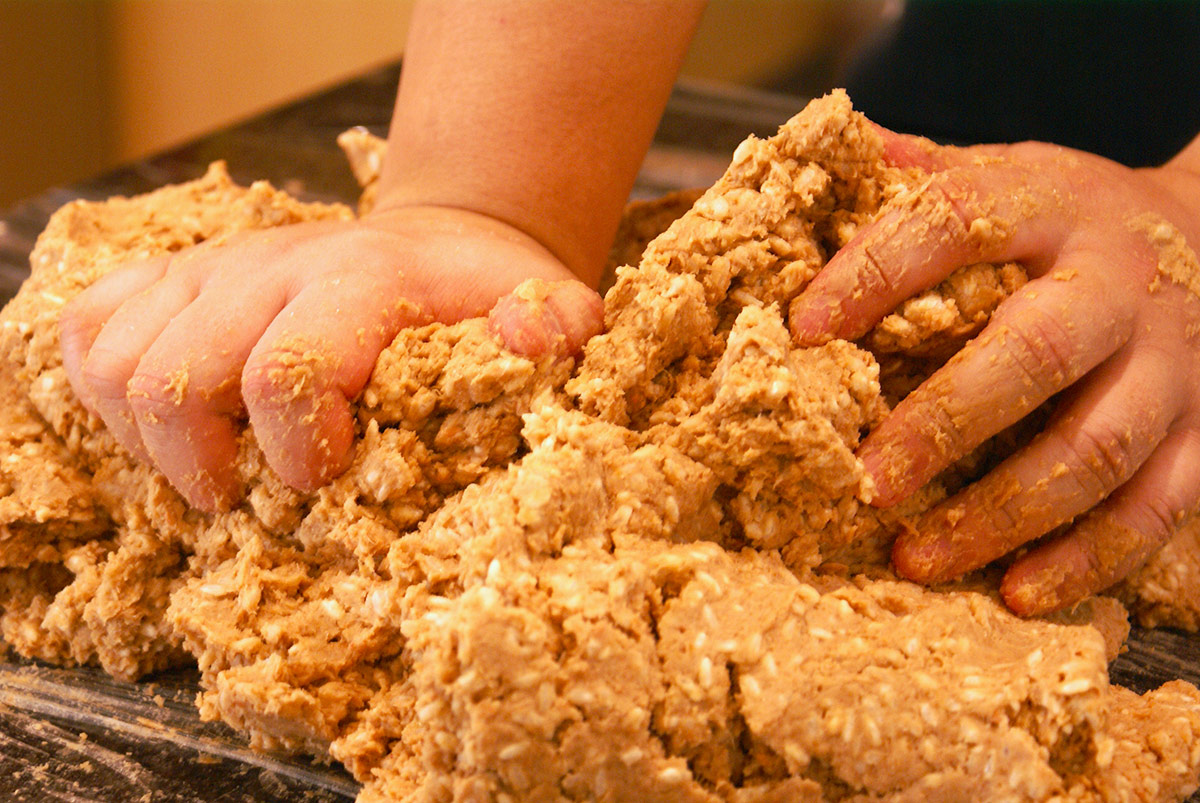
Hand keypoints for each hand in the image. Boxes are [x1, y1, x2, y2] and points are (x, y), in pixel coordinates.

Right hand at [59, 205, 602, 511]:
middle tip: (252, 500)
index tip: (324, 481)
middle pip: (174, 379)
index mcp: (363, 279)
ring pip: (117, 364)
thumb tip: (531, 333)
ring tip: (217, 470)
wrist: (440, 242)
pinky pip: (90, 330)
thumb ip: (557, 327)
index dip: (294, 452)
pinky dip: (106, 391)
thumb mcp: (549, 307)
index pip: (283, 373)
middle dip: (207, 465)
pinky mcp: (176, 276)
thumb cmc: (488, 299)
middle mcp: (273, 264)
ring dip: (153, 441)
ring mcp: (215, 267)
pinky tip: (170, 425)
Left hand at [791, 130, 1199, 614]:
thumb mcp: (1005, 171)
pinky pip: (1153, 509)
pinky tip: (1018, 592)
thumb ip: (921, 174)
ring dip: (1004, 513)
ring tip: (918, 555)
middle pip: (1036, 354)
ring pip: (1096, 449)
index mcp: (1050, 206)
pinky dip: (1087, 559)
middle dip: (946, 422)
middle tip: (866, 478)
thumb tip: (825, 147)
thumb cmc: (1066, 219)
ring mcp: (1171, 365)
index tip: (801, 327)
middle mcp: (1116, 285)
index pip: (953, 224)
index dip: (874, 272)